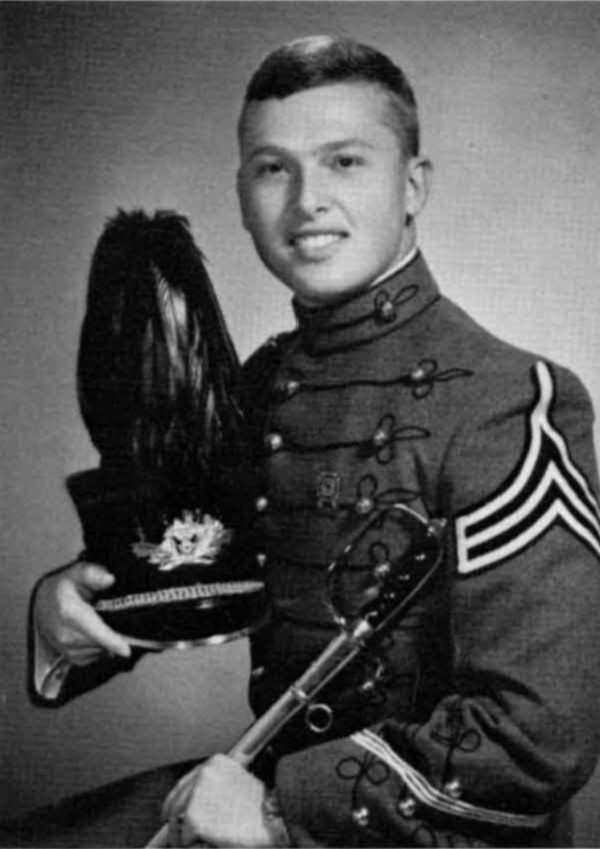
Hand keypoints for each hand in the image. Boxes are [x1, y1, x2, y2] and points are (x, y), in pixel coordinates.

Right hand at [33, 560, 130, 665]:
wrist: (43, 603)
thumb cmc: (64, 587)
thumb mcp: (78, 573)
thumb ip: (94, 574)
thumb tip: (109, 579)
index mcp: (69, 613)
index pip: (94, 631)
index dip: (112, 641)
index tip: (127, 651)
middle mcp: (65, 634)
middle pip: (102, 643)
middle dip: (115, 635)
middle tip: (114, 618)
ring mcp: (65, 648)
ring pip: (99, 650)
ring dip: (106, 641)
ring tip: (101, 622)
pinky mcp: (69, 657)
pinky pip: (93, 656)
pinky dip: (99, 647)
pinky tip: (96, 633)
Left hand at [162, 754, 281, 847]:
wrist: (279, 820)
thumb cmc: (262, 810)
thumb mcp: (237, 788)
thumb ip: (214, 791)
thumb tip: (190, 808)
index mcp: (215, 763)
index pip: (182, 785)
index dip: (177, 807)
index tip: (172, 817)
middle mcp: (203, 773)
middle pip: (173, 804)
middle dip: (177, 825)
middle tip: (183, 840)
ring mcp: (197, 794)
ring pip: (176, 824)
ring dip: (187, 838)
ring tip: (207, 841)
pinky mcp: (194, 817)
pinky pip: (184, 840)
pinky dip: (196, 846)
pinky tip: (214, 843)